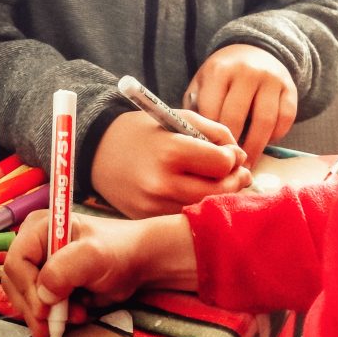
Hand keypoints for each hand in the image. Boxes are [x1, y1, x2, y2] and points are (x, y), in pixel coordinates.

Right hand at [2, 210, 196, 336]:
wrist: (139, 263)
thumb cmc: (119, 251)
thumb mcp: (93, 256)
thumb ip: (64, 271)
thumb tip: (42, 295)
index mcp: (38, 228)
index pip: (16, 262)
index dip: (27, 289)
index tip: (46, 310)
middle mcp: (33, 246)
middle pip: (15, 284)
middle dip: (35, 307)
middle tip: (55, 325)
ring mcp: (39, 266)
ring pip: (24, 299)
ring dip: (46, 315)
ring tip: (74, 316)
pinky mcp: (48, 285)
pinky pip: (37, 307)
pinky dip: (53, 317)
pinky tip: (75, 315)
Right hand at [91, 110, 251, 217]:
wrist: (97, 151)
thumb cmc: (141, 131)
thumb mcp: (177, 118)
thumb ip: (214, 133)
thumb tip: (240, 157)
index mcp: (170, 152)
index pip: (221, 164)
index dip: (232, 158)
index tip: (229, 154)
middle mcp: (161, 183)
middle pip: (217, 192)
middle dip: (234, 182)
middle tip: (240, 173)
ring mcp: (152, 205)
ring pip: (202, 208)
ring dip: (218, 196)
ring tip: (221, 183)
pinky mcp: (147, 218)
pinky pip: (183, 216)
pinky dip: (195, 206)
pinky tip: (197, 192)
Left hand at [185, 44, 297, 164]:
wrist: (253, 50)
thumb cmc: (222, 76)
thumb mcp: (202, 82)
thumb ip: (196, 107)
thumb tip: (195, 141)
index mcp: (219, 71)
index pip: (212, 110)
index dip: (210, 135)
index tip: (207, 154)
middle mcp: (246, 72)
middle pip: (237, 117)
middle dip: (231, 145)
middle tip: (227, 166)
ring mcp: (271, 80)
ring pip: (264, 121)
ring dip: (255, 147)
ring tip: (247, 165)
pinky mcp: (290, 89)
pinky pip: (285, 119)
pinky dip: (276, 136)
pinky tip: (264, 143)